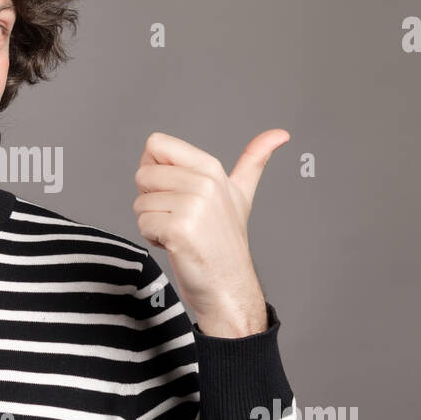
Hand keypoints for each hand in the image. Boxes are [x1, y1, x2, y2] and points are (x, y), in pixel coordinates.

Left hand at [132, 129, 288, 337]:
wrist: (229, 286)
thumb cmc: (226, 241)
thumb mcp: (240, 194)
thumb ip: (254, 161)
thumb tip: (280, 134)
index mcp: (211, 168)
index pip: (155, 144)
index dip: (154, 169)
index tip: (173, 190)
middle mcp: (203, 182)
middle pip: (143, 175)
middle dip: (152, 200)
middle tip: (180, 218)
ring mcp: (192, 205)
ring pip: (140, 203)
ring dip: (153, 222)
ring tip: (181, 234)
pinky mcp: (179, 229)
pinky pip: (143, 224)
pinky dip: (153, 239)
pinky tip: (176, 246)